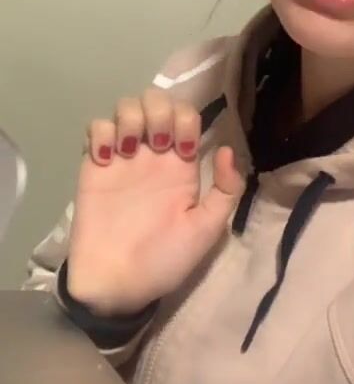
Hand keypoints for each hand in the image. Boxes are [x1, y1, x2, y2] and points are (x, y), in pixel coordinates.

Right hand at [68, 89, 243, 316]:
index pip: (188, 115)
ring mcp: (122, 157)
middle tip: (155, 144)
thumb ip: (226, 191)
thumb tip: (228, 150)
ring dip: (130, 118)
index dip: (186, 121)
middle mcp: (153, 154)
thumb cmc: (165, 259)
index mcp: (183, 165)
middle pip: (156, 99)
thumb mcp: (206, 230)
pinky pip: (96, 127)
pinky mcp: (94, 165)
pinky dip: (101, 133)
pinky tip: (105, 159)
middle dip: (158, 111)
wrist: (118, 284)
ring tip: (127, 151)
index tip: (183, 151)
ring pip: (125, 107)